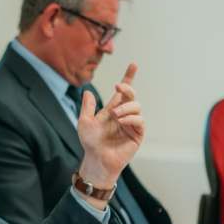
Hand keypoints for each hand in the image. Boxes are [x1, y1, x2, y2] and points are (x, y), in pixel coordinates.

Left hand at [76, 63, 143, 187]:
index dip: (128, 77)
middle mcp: (124, 115)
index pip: (123, 92)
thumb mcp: (84, 122)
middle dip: (127, 87)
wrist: (96, 159)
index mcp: (112, 110)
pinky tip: (121, 121)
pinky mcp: (137, 134)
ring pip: (136, 107)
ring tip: (115, 115)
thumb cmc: (90, 143)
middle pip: (131, 95)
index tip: (133, 64)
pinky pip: (140, 121)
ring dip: (126, 107)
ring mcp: (131, 124)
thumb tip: (87, 91)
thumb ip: (87, 107)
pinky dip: (130, 118)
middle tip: (118, 86)